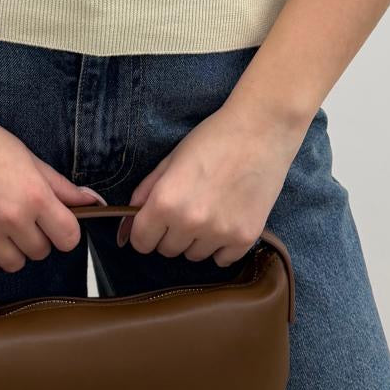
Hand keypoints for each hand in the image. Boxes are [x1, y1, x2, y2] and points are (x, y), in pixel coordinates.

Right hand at [0, 110, 107, 281]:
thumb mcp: (29, 158)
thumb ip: (61, 186)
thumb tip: (94, 202)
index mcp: (35, 195)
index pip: (69, 237)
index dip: (65, 231)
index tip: (55, 222)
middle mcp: (12, 218)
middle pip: (41, 252)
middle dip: (36, 236)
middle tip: (20, 215)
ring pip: (15, 264)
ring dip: (11, 250)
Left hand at [115, 102, 309, 266]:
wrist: (261, 130)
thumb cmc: (213, 139)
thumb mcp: (170, 160)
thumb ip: (146, 192)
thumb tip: (128, 223)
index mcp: (166, 202)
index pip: (141, 242)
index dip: (145, 231)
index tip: (155, 222)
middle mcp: (190, 223)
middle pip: (168, 251)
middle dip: (171, 233)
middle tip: (187, 208)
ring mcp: (220, 233)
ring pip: (195, 256)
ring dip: (196, 240)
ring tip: (210, 210)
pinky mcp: (246, 237)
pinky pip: (223, 259)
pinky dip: (222, 246)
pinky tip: (227, 220)